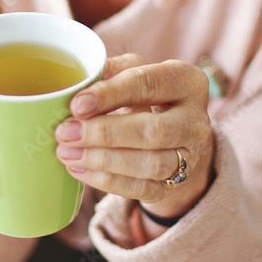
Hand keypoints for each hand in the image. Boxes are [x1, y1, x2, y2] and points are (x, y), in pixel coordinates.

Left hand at [55, 54, 213, 218]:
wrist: (172, 131)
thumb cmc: (145, 94)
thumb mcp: (132, 72)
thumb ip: (108, 73)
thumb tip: (77, 90)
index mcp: (187, 81)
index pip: (149, 84)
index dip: (110, 94)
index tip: (76, 104)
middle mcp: (195, 120)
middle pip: (153, 131)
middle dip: (105, 133)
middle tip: (66, 133)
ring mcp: (189, 156)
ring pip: (150, 164)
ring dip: (103, 160)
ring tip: (67, 152)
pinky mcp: (175, 184)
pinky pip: (142, 188)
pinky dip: (107, 181)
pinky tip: (79, 170)